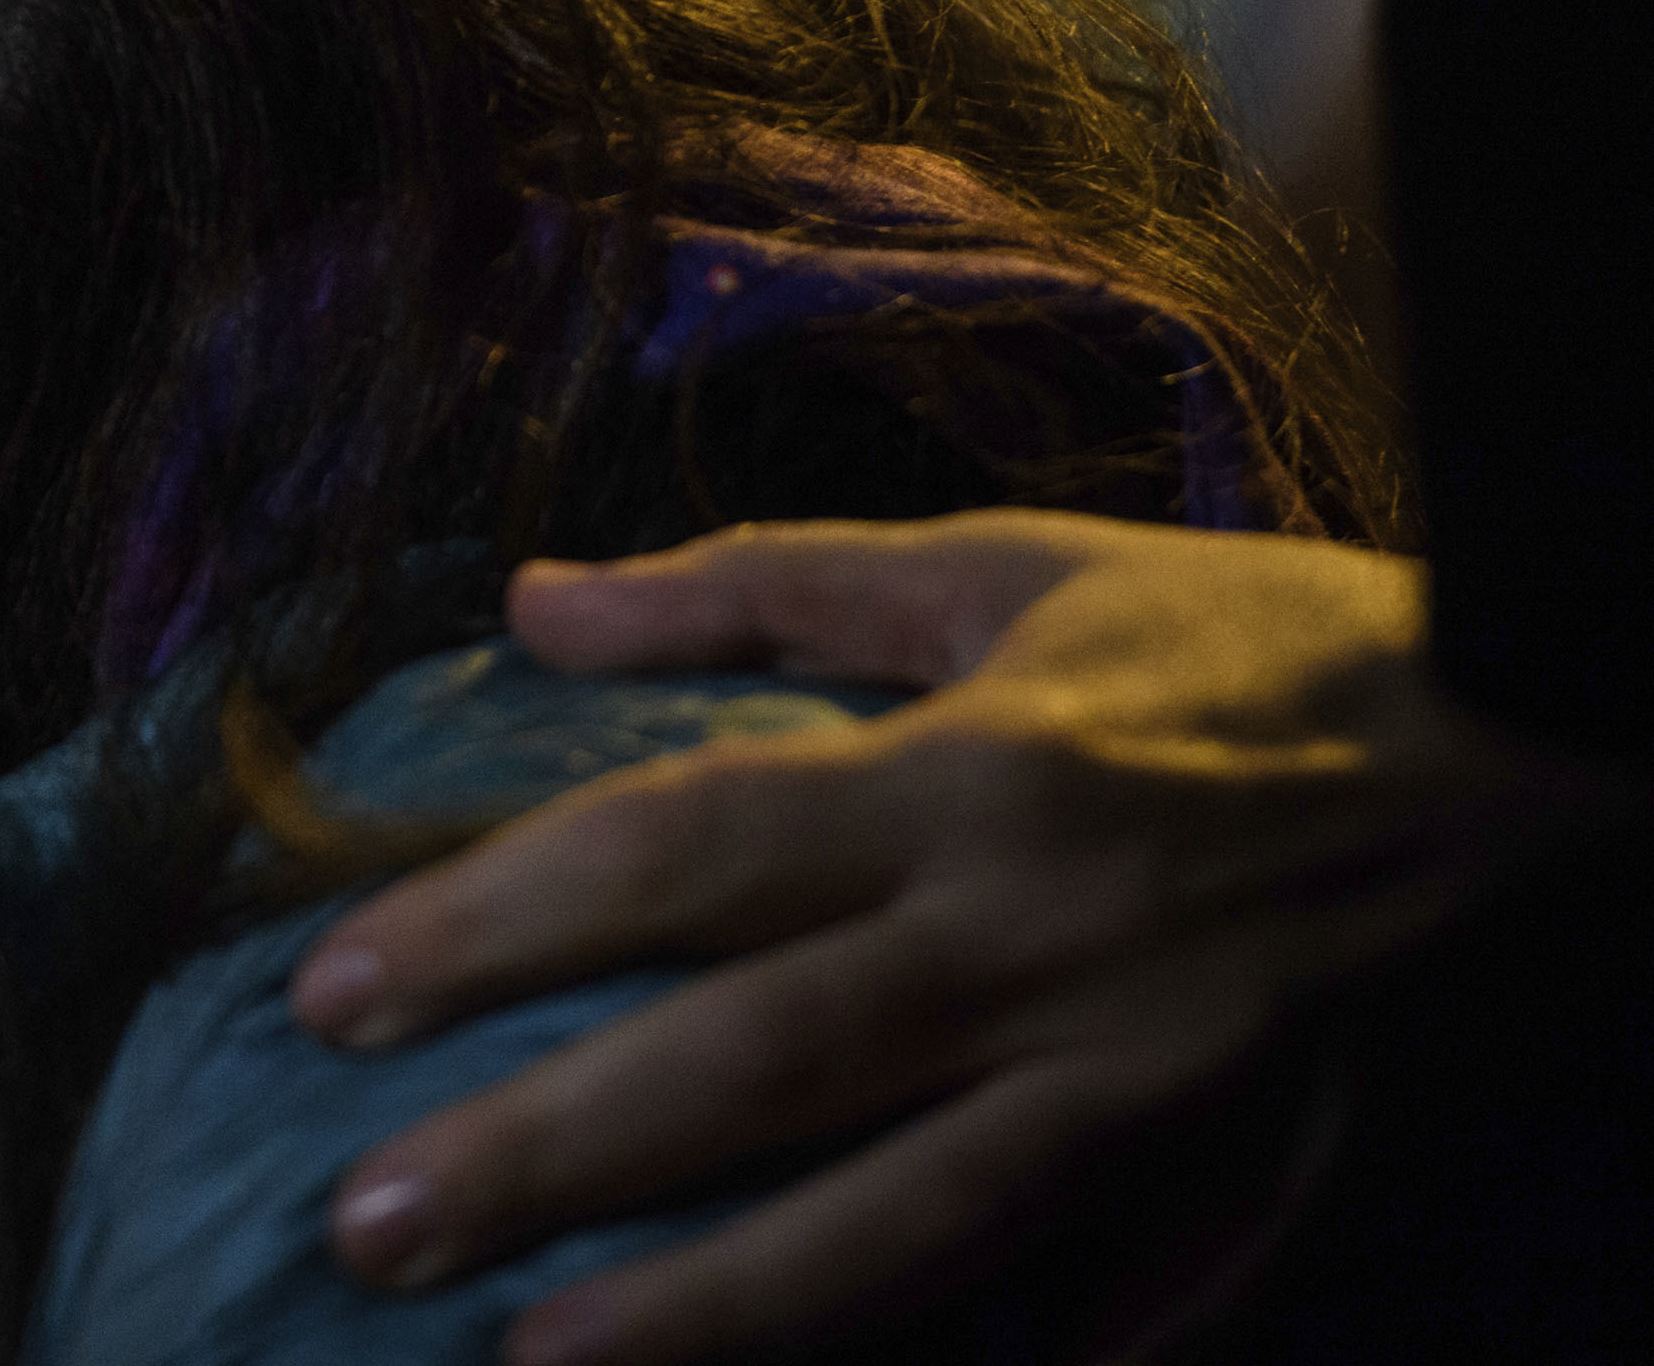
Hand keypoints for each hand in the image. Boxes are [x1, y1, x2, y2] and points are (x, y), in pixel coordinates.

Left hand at [289, 511, 1607, 1364]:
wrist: (1541, 736)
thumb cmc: (1237, 645)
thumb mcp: (996, 572)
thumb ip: (753, 589)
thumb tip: (530, 599)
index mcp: (970, 775)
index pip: (682, 849)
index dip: (495, 920)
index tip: (330, 992)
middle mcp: (1042, 943)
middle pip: (757, 1065)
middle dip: (546, 1154)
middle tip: (362, 1227)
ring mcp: (1150, 1088)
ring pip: (905, 1231)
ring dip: (712, 1316)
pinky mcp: (1250, 1184)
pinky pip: (1107, 1316)